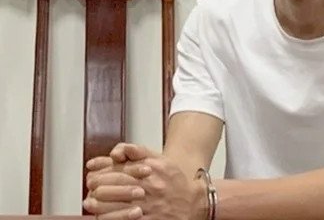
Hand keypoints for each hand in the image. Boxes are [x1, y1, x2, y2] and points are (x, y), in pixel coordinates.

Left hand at [85, 143, 205, 219]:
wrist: (193, 202)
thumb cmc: (175, 181)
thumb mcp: (161, 161)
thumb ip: (140, 152)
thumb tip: (120, 150)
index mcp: (151, 171)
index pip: (121, 172)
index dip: (103, 174)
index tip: (92, 174)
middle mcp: (150, 189)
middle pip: (118, 188)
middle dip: (99, 188)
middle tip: (89, 187)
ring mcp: (149, 207)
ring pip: (119, 206)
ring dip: (101, 206)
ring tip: (89, 203)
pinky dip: (112, 219)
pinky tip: (102, 216)